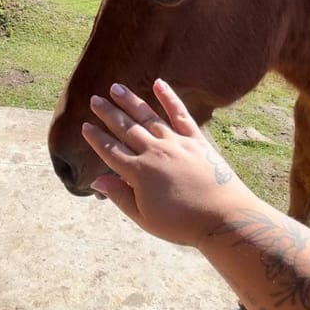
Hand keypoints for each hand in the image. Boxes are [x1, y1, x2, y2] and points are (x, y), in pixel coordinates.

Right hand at [81, 78, 246, 247]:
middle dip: (108, 113)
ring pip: (148, 117)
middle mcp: (154, 153)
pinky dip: (169, 98)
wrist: (224, 218)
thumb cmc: (182, 225)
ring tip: (116, 88)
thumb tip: (96, 181)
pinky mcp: (196, 140)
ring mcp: (176, 144)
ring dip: (130, 101)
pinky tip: (159, 84)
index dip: (96, 138)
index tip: (86, 126)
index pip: (110, 150)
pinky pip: (180, 114)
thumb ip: (119, 197)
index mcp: (138, 173)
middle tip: (95, 99)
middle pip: (126, 128)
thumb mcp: (144, 218)